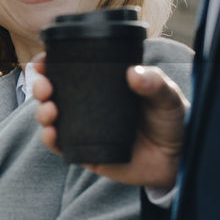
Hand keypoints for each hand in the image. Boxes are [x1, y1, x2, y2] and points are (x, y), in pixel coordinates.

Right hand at [31, 56, 187, 188]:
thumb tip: (133, 73)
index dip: (50, 63)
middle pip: (52, 92)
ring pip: (50, 118)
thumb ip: (156, 83)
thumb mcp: (168, 96)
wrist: (179, 158)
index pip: (69, 69)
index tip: (43, 60)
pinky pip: (60, 146)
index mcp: (102, 84)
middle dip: (40, 86)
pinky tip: (52, 134)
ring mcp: (83, 128)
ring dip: (42, 112)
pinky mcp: (85, 152)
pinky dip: (50, 139)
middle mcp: (87, 104)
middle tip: (45, 87)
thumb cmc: (171, 120)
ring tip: (51, 110)